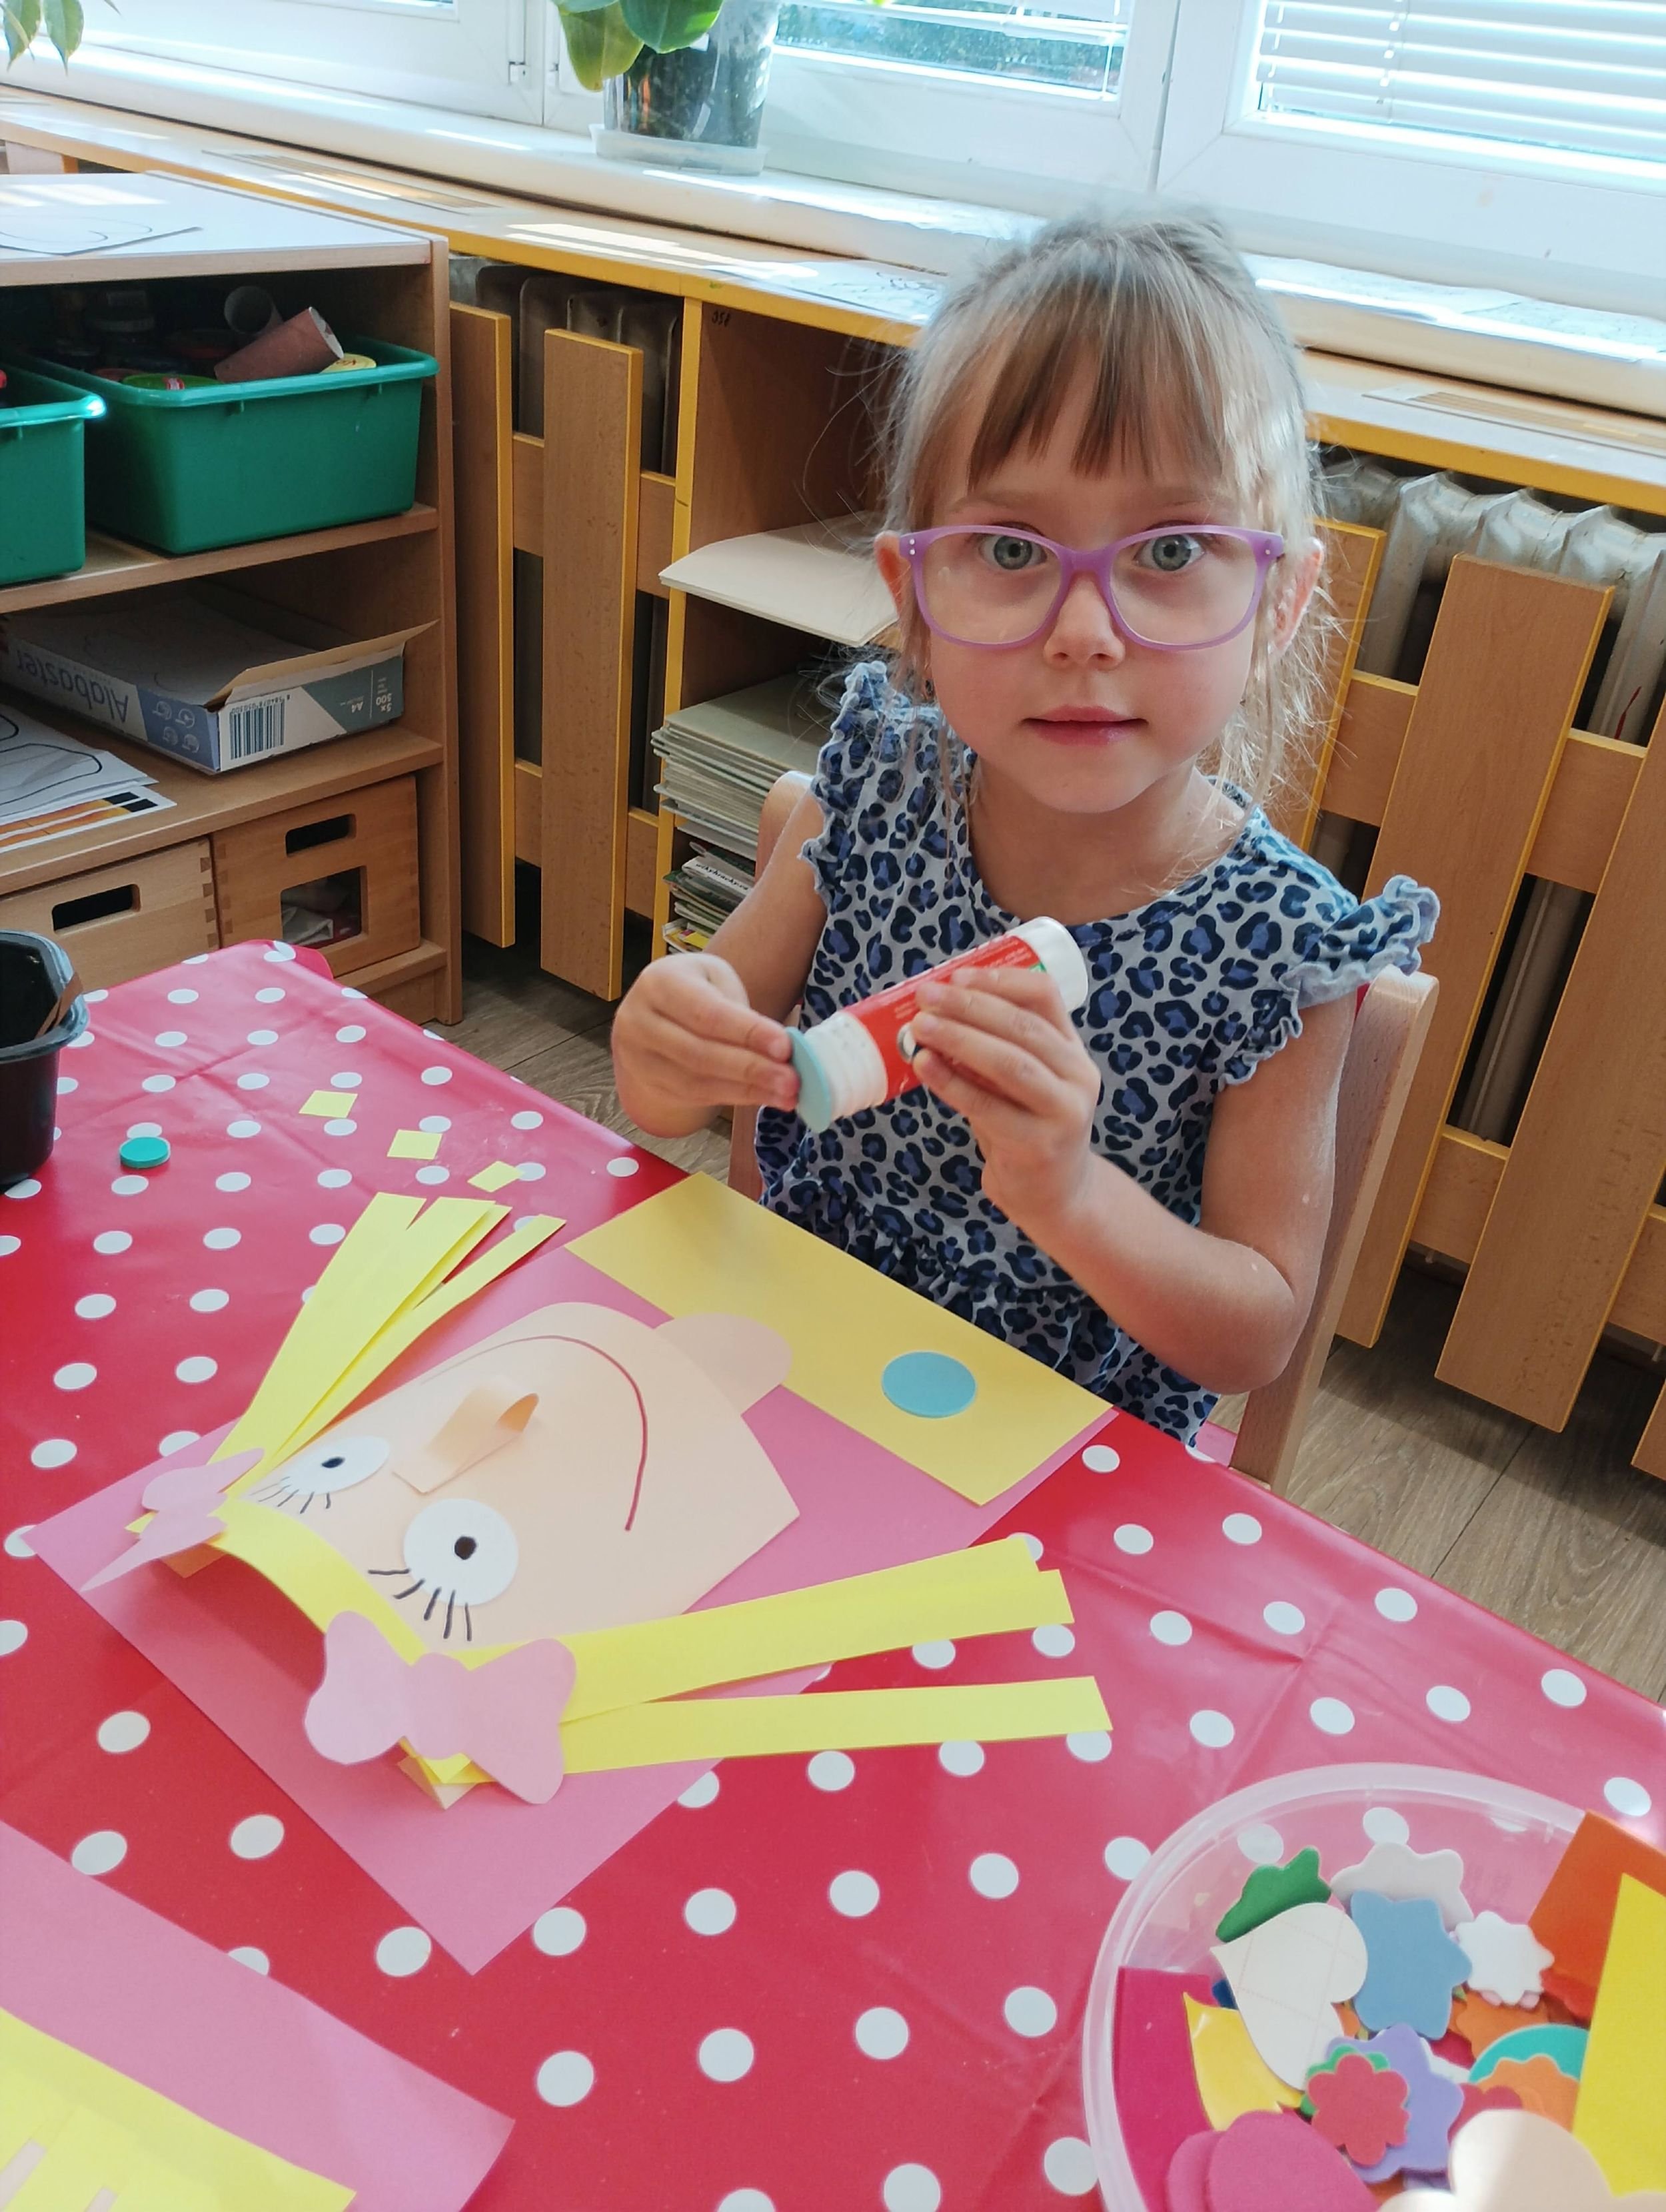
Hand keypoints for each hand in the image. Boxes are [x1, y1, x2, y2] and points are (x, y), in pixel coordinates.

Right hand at [612, 953, 798, 1125]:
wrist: (653, 1014)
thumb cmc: (694, 990)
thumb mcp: (714, 980)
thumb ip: (739, 1009)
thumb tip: (781, 1050)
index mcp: (658, 983)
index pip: (706, 1012)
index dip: (747, 1032)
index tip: (785, 1047)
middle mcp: (639, 1021)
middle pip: (699, 1053)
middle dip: (752, 1069)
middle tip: (793, 1080)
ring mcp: (638, 1058)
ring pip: (697, 1082)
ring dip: (747, 1091)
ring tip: (787, 1094)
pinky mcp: (649, 1085)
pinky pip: (696, 1097)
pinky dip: (736, 1098)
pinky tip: (765, 1097)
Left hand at [909, 965, 1099, 1231]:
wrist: (1054, 1194)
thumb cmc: (1026, 1125)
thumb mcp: (1022, 1080)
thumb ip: (994, 1047)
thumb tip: (934, 1009)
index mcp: (1072, 1049)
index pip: (1044, 996)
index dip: (999, 980)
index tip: (956, 976)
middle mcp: (1077, 1076)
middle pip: (1023, 1027)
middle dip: (970, 1007)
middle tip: (926, 997)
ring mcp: (1064, 1112)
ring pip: (1011, 1064)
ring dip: (960, 1040)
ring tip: (920, 1028)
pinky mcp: (1039, 1146)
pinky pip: (989, 1107)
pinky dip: (953, 1084)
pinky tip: (925, 1067)